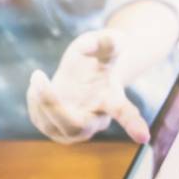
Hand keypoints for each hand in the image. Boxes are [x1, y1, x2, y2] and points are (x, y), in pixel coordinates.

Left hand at [26, 29, 150, 144]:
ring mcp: (74, 132)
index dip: (134, 125)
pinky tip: (38, 88)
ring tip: (38, 76)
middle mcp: (95, 122)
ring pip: (53, 125)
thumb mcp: (103, 43)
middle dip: (53, 105)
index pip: (126, 115)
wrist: (81, 76)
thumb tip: (96, 45)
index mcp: (113, 101)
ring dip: (40, 98)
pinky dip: (34, 100)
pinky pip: (39, 119)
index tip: (144, 137)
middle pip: (77, 126)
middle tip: (38, 75)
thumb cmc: (96, 60)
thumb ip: (107, 41)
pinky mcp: (54, 131)